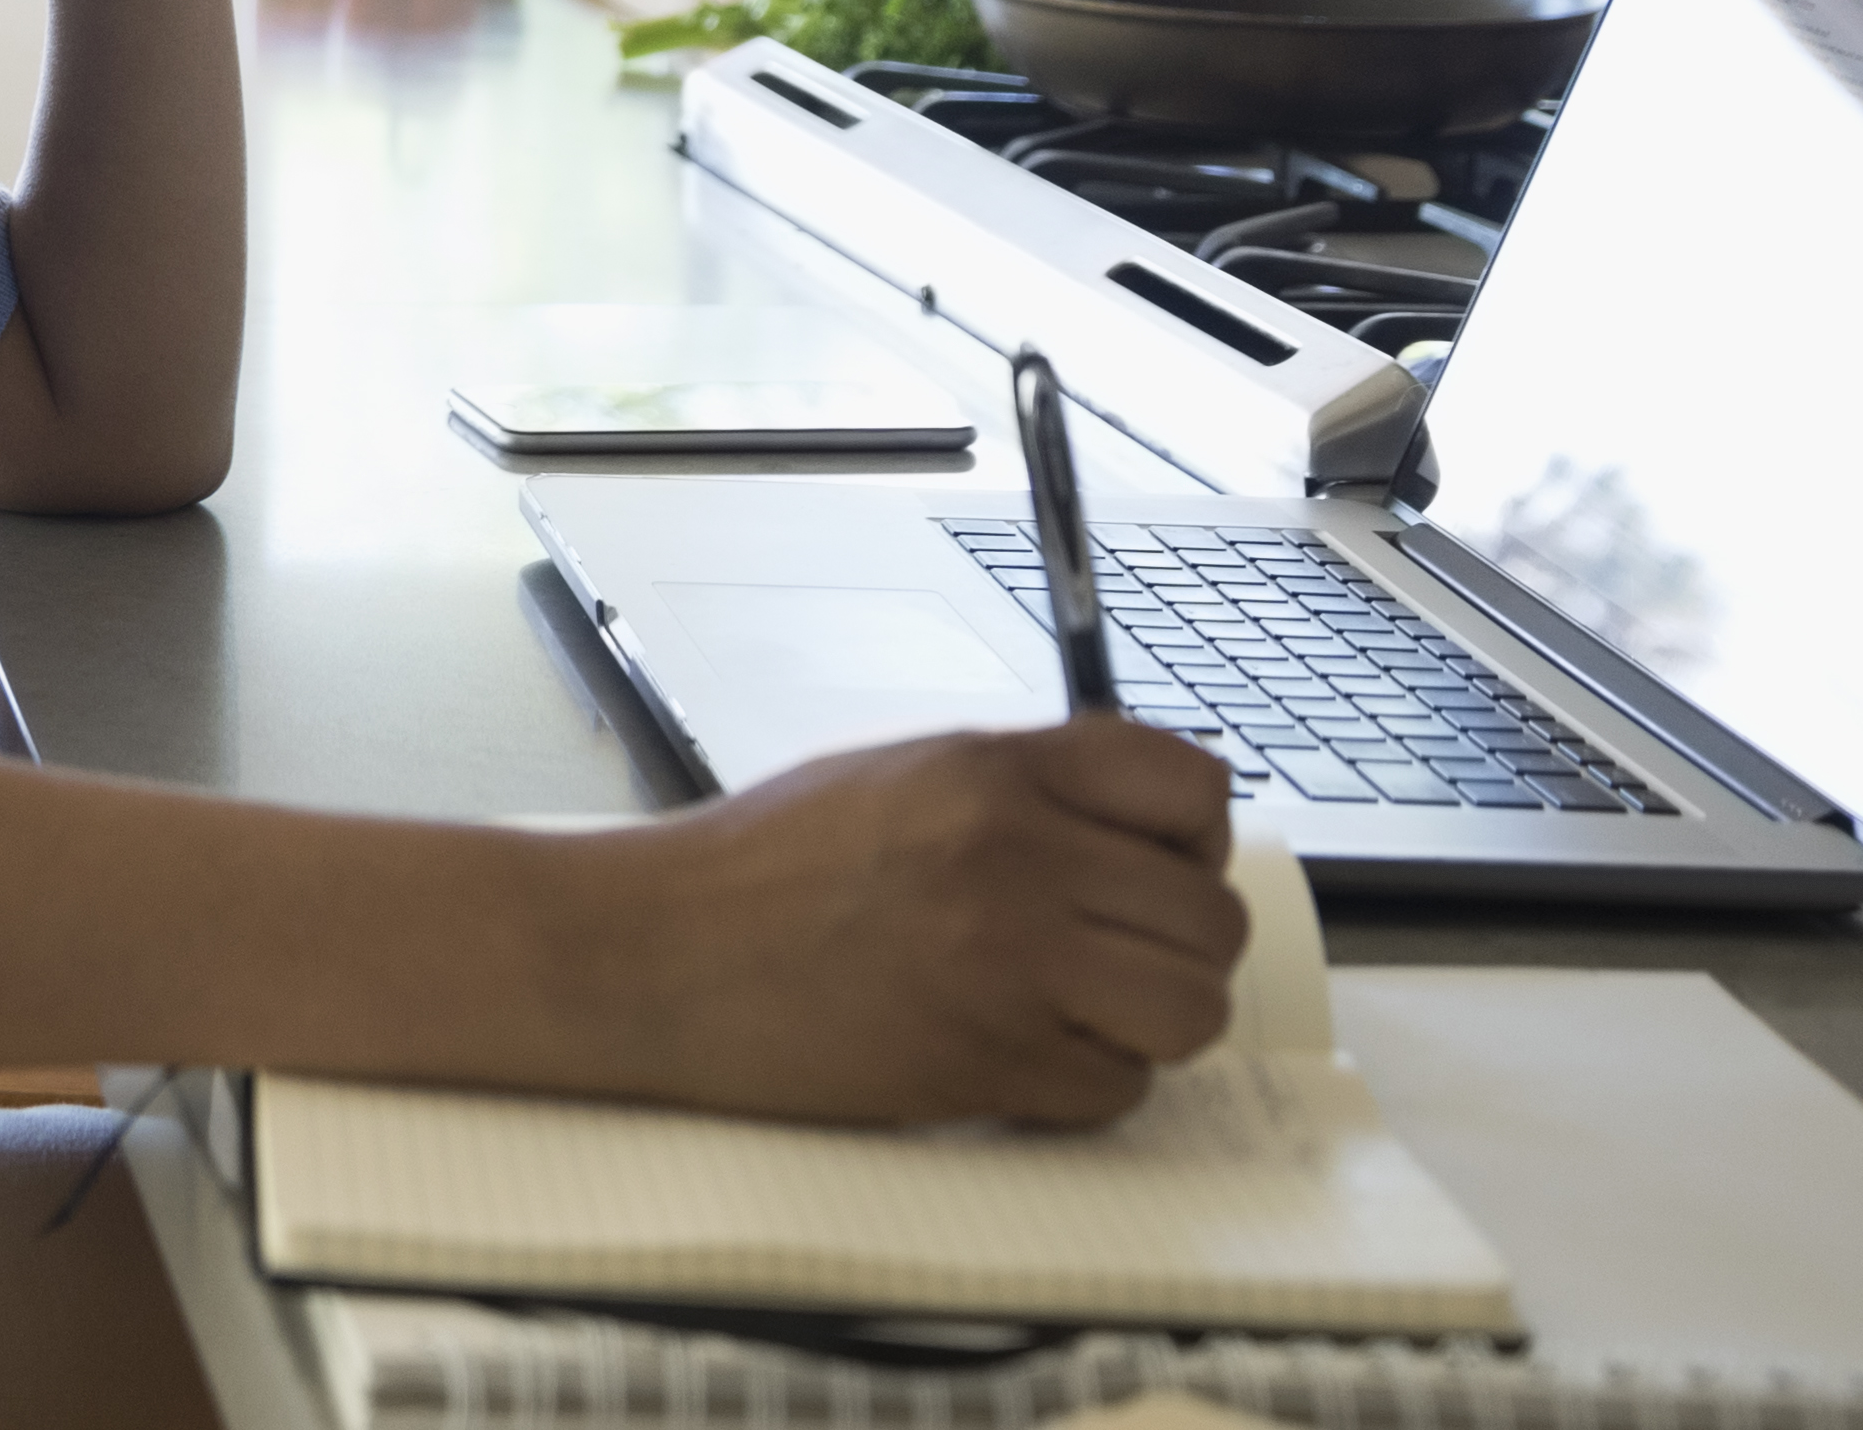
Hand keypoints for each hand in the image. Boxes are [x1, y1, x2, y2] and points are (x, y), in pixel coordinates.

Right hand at [578, 719, 1245, 1124]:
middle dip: (1176, 947)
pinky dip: (1085, 1088)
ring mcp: (1008, 965)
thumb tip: (1139, 832)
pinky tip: (1018, 1056)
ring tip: (1082, 1014)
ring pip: (1190, 1011)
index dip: (1194, 840)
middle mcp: (1015, 858)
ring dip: (1151, 1024)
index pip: (1191, 786)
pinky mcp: (988, 1064)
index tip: (1161, 867)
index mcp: (991, 772)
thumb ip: (1022, 791)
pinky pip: (1117, 1092)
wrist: (654, 956)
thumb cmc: (757, 871)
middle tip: (1111, 958)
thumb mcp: (897, 775)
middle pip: (1208, 918)